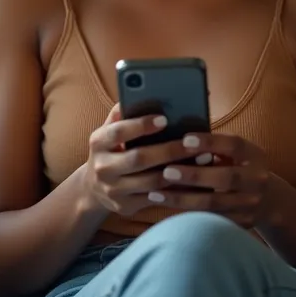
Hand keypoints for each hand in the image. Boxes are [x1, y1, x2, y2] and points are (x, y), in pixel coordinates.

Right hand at [83, 105, 197, 216]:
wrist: (93, 188)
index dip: (141, 125)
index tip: (164, 118)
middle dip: (169, 150)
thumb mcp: (109, 129)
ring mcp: (113, 191)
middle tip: (194, 141)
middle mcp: (102, 168)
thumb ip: (123, 112)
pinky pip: (157, 199)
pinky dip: (178, 188)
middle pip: (139, 159)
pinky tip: (195, 178)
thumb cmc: (111, 148)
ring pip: (152, 182)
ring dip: (180, 170)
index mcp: (98, 142)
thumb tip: (143, 89)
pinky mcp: (125, 208)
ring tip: (203, 158)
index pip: (118, 132)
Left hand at [146, 133, 271, 228]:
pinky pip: (210, 219)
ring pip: (214, 203)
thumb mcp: (238, 153)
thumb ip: (216, 146)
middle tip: (167, 171)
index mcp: (255, 155)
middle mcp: (257, 180)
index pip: (234, 145)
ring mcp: (250, 205)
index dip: (210, 142)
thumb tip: (179, 137)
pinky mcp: (241, 224)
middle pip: (225, 178)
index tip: (185, 139)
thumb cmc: (241, 166)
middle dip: (194, 175)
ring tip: (156, 192)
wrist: (270, 200)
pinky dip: (186, 213)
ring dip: (183, 198)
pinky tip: (167, 207)